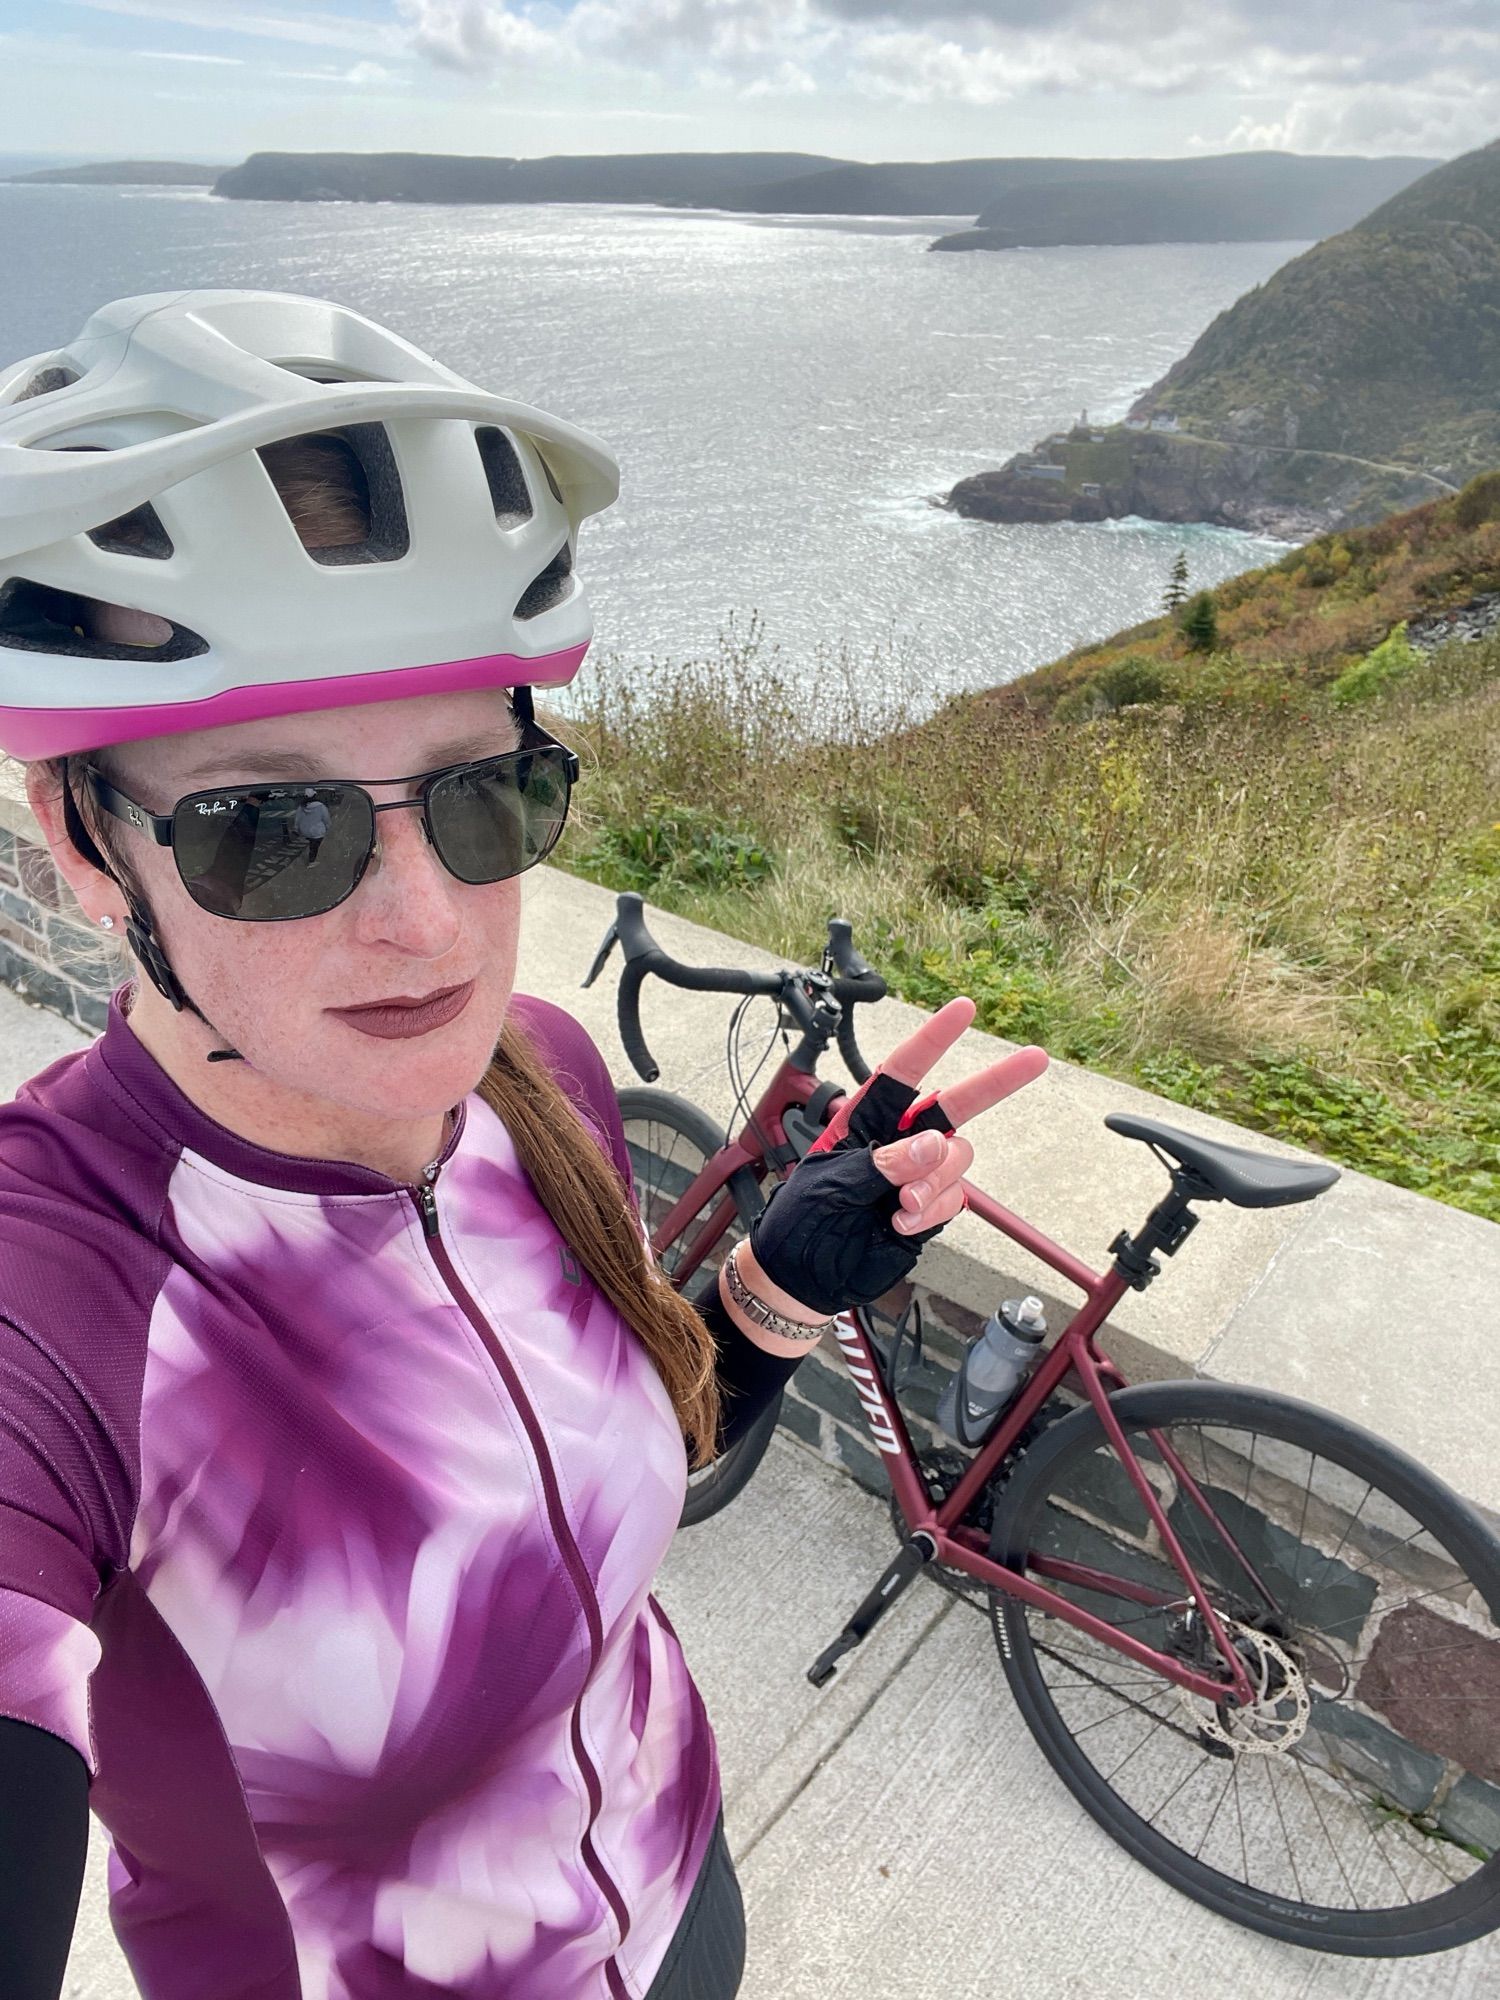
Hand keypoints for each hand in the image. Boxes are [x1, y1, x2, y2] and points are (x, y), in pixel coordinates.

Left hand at [746, 998, 1047, 1316]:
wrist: (803, 1277)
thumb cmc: (801, 1222)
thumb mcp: (830, 1185)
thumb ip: (882, 1163)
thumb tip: (933, 1143)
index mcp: (864, 1121)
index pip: (902, 1072)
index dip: (934, 1040)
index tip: (963, 1010)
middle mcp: (897, 1142)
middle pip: (953, 1106)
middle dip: (994, 1083)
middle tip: (1035, 1059)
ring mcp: (917, 1175)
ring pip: (957, 1158)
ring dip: (935, 1180)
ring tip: (899, 1206)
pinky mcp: (929, 1209)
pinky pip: (954, 1198)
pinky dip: (931, 1211)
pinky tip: (899, 1224)